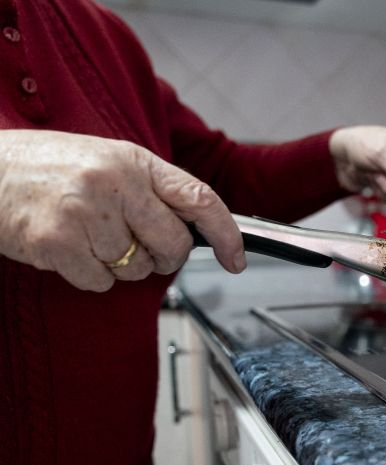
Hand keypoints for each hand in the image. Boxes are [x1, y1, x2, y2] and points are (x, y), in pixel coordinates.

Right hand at [0, 129, 244, 291]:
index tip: (236, 258)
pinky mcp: (58, 243)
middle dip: (162, 256)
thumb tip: (199, 228)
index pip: (199, 198)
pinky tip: (68, 247)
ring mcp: (85, 213)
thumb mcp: (109, 161)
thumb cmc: (50, 168)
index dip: (226, 234)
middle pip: (173, 246)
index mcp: (135, 161)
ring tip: (87, 233)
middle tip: (135, 243)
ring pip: (136, 269)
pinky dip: (90, 275)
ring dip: (118, 263)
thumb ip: (153, 190)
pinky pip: (101, 282)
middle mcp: (114, 183)